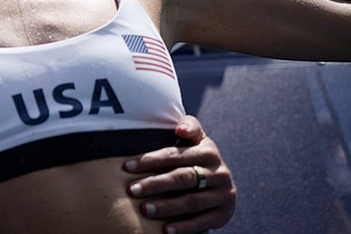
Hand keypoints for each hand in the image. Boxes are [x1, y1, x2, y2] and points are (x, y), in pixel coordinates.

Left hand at [124, 115, 236, 232]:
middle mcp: (220, 173)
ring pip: (191, 201)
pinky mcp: (224, 215)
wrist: (220, 184)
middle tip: (131, 190)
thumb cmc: (195, 158)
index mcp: (209, 151)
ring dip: (166, 207)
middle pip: (182, 178)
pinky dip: (183, 227)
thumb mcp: (197, 140)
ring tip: (144, 210)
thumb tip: (180, 129)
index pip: (175, 155)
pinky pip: (202, 222)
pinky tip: (165, 230)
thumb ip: (189, 126)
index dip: (150, 160)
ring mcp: (224, 195)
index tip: (126, 166)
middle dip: (154, 184)